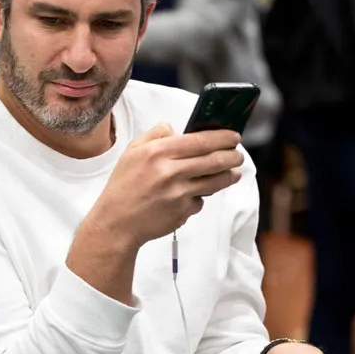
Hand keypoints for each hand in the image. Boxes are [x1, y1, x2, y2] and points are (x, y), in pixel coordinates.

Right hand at [86, 124, 243, 247]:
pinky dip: (200, 197)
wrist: (116, 222)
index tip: (233, 136)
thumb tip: (178, 130)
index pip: (199, 140)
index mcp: (157, 152)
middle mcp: (169, 172)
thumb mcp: (132, 152)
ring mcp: (177, 194)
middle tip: (238, 154)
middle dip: (232, 156)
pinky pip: (200, 201)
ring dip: (229, 175)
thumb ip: (155, 134)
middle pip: (213, 160)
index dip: (222, 137)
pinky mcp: (182, 212)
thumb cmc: (124, 186)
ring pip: (214, 181)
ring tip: (233, 173)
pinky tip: (192, 195)